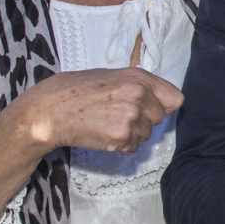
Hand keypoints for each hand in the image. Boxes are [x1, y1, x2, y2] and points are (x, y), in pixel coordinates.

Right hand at [22, 38, 182, 152]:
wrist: (49, 110)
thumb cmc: (76, 90)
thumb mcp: (112, 77)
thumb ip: (139, 86)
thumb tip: (162, 101)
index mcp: (139, 77)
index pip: (175, 99)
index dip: (162, 106)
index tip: (149, 108)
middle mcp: (140, 95)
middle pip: (160, 119)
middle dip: (144, 121)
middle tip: (119, 116)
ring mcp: (132, 116)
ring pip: (146, 135)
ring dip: (132, 134)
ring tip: (107, 124)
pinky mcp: (121, 136)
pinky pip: (133, 147)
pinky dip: (122, 146)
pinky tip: (104, 135)